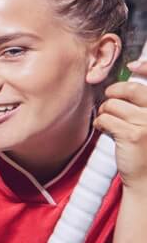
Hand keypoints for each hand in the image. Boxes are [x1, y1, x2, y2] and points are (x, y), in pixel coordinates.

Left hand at [96, 59, 146, 190]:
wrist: (146, 178)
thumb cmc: (145, 149)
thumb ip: (141, 105)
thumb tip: (127, 82)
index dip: (146, 67)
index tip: (133, 65)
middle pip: (130, 89)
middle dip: (115, 93)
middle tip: (110, 102)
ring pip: (113, 105)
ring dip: (106, 112)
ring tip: (111, 124)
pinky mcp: (133, 134)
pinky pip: (105, 118)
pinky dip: (101, 124)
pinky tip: (107, 131)